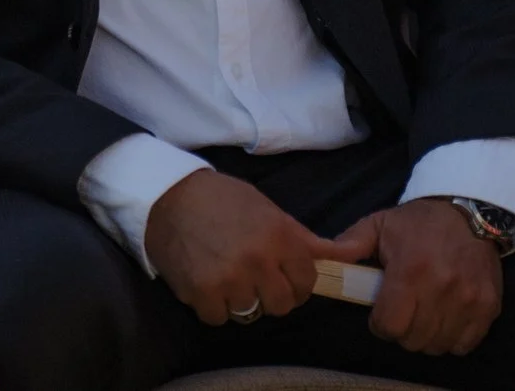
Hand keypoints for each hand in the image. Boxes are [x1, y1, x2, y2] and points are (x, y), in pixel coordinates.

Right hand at [145, 169, 334, 325]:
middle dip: (271, 295)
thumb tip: (345, 254)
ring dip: (241, 300)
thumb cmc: (221, 199)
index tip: (283, 276)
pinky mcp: (201, 293)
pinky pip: (219, 318)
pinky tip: (207, 282)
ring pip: (251, 314)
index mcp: (280, 236)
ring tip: (227, 276)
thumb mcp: (267, 209)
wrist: (168, 195)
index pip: (307, 281)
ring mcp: (230, 279)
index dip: (297, 281)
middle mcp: (258, 260)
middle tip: (255, 279)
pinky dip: (214, 306)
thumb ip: (301, 237)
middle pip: (282, 304)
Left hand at [327, 201, 502, 356]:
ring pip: (438, 345)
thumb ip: (350, 243)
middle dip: (402, 330)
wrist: (469, 210)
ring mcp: (469, 299)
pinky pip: (465, 344)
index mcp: (411, 270)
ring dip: (426, 336)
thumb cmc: (418, 222)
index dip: (380, 324)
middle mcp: (442, 287)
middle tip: (403, 312)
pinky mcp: (489, 306)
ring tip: (423, 315)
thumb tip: (323, 258)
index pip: (390, 326)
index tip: (382, 313)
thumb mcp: (380, 224)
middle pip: (413, 340)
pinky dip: (452, 338)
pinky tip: (446, 318)